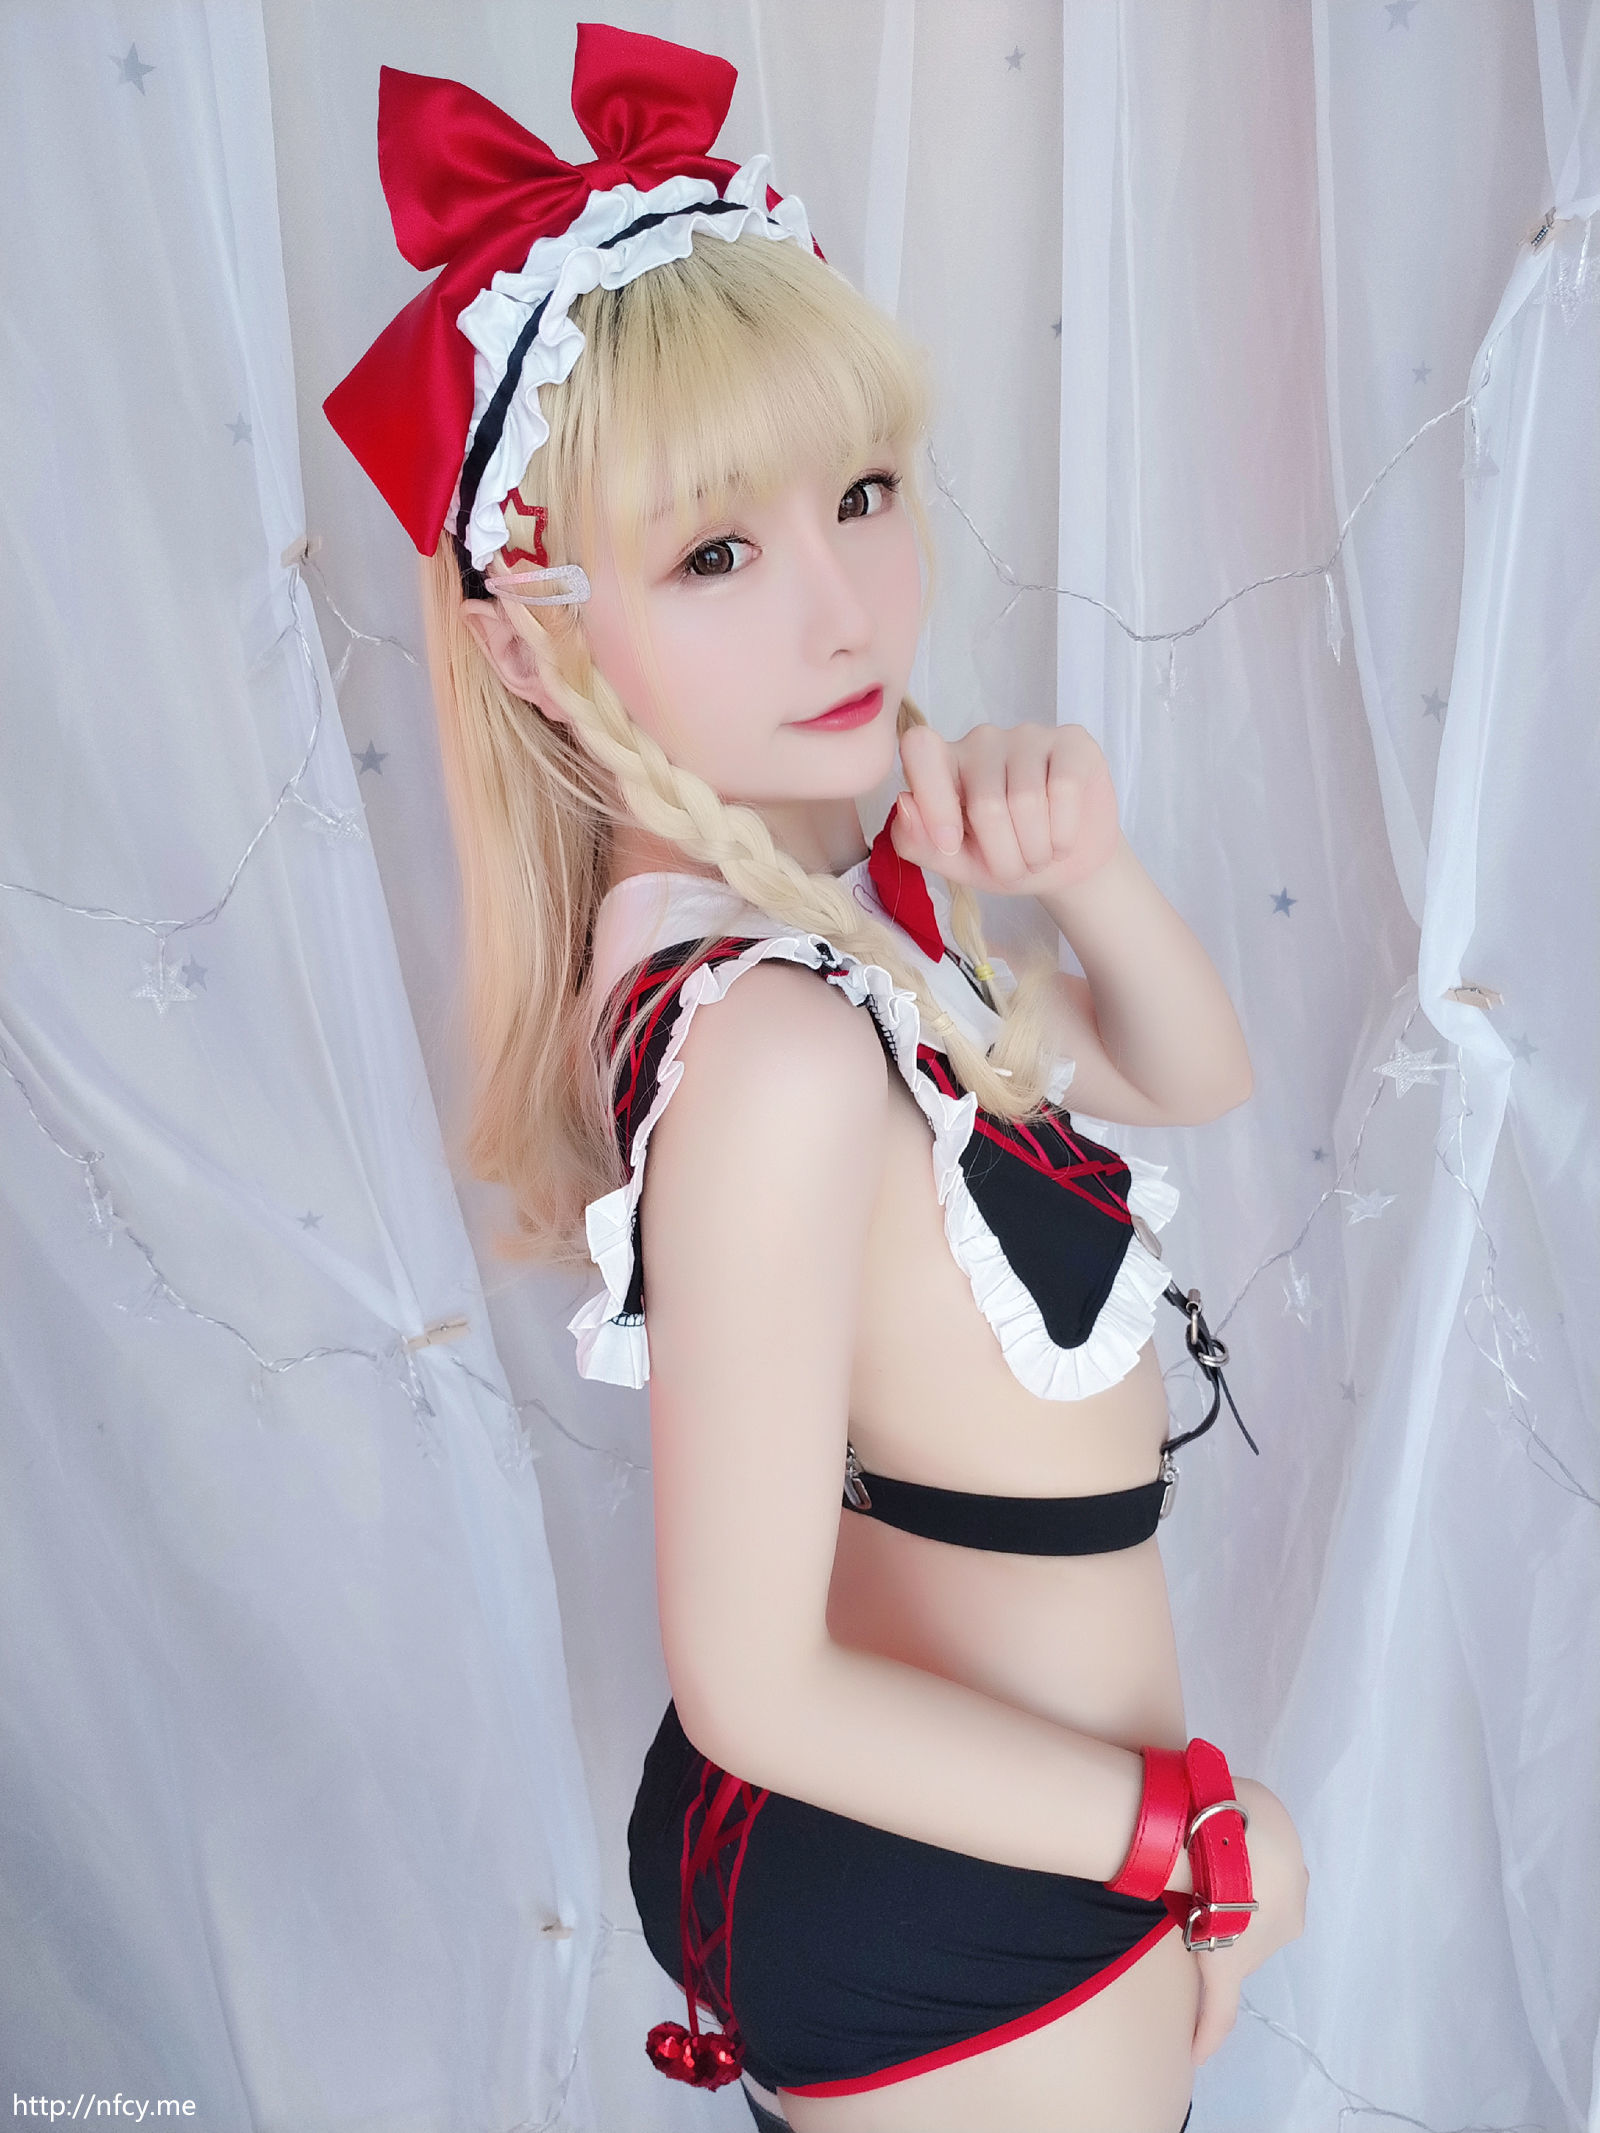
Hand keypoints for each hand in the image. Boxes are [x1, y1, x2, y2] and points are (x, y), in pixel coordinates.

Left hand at [892, 721, 1120, 897]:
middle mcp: (982, 741)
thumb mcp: (955, 863)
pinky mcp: (1072, 741)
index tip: (951, 845)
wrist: (1066, 865)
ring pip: (1026, 800)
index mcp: (943, 763)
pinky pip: (1063, 788)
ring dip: (1036, 850)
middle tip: (1016, 868)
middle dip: (1004, 857)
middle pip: (985, 802)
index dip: (933, 800)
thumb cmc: (1005, 857)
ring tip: (1039, 857)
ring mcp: (1028, 736)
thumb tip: (905, 803)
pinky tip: (1063, 840)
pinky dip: (1063, 833)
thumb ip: (917, 840)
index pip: (919, 748)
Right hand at [1189, 1778, 1307, 2065]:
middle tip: (1197, 1880)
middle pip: (1257, 1914)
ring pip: (1237, 1944)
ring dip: (1217, 1934)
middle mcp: (1288, 1913)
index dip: (1243, 1876)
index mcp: (1294, 1874)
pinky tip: (1197, 2054)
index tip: (1224, 1876)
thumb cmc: (1231, 1810)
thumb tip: (1207, 1806)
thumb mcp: (1245, 1798)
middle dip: (1234, 1903)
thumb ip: (1235, 1815)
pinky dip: (1210, 2032)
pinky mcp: (1228, 1969)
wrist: (1227, 1838)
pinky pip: (1221, 2009)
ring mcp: (1259, 1945)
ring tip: (1182, 1912)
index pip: (1268, 1880)